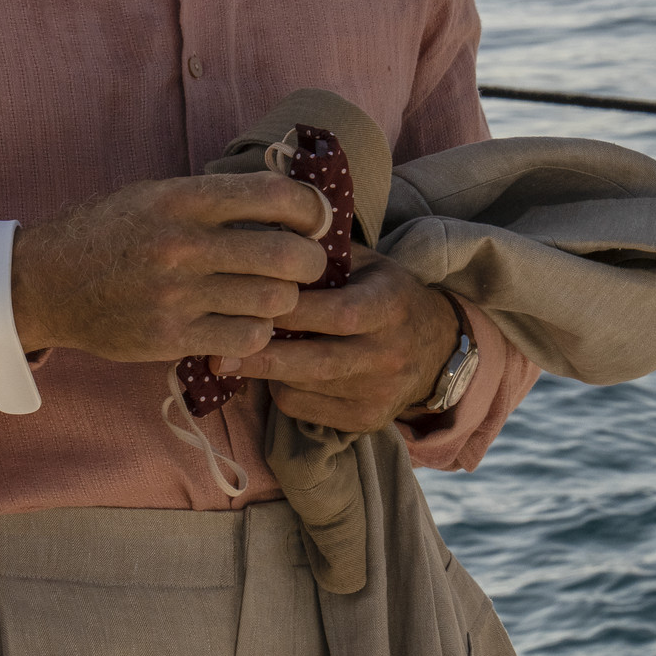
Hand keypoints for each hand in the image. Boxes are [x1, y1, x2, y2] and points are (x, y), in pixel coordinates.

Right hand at [11, 174, 331, 363]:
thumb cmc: (111, 232)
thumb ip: (217, 199)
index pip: (275, 195)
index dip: (311, 209)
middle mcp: (182, 245)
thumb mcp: (157, 195)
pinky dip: (257, 333)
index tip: (315, 220)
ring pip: (273, 302)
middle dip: (310, 262)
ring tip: (270, 295)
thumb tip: (292, 202)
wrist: (46, 282)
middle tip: (305, 265)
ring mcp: (176, 295)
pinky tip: (244, 323)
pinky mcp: (170, 337)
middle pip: (287, 256)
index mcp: (182, 199)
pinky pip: (245, 339)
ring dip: (283, 300)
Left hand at [234, 255, 460, 435]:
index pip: (334, 312)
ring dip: (267, 373)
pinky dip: (283, 392)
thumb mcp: (368, 264)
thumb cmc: (388, 295)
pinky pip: (305, 411)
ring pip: (302, 390)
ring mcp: (377, 393)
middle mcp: (386, 354)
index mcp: (388, 306)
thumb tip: (267, 233)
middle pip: (314, 362)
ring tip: (243, 356)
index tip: (246, 303)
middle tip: (217, 352)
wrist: (437, 349)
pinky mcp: (365, 421)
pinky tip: (279, 373)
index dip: (287, 310)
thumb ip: (324, 253)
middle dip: (262, 357)